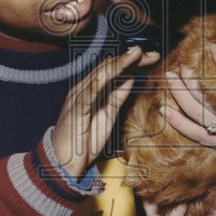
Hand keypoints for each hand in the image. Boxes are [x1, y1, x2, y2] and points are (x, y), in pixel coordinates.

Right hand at [52, 46, 158, 177]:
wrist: (63, 162)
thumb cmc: (84, 140)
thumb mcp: (108, 114)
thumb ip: (118, 95)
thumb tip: (132, 78)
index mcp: (93, 90)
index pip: (113, 69)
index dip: (133, 62)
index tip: (152, 57)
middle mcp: (85, 89)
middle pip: (109, 67)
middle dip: (132, 59)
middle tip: (152, 53)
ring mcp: (79, 97)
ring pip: (101, 74)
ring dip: (120, 63)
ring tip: (137, 53)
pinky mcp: (76, 108)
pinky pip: (90, 91)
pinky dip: (102, 79)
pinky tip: (115, 70)